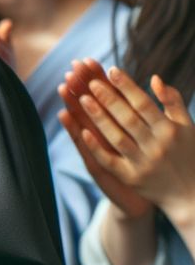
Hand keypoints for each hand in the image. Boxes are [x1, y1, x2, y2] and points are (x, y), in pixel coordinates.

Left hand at [59, 60, 194, 226]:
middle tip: (89, 81)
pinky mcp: (131, 178)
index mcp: (170, 130)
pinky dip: (96, 147)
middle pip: (127, 118)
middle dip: (108, 98)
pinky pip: (110, 161)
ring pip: (116, 137)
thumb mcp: (187, 127)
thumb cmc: (189, 154)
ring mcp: (143, 163)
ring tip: (81, 98)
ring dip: (98, 117)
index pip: (144, 104)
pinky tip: (82, 132)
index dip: (127, 86)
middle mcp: (157, 146)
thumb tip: (154, 78)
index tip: (111, 70)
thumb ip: (173, 101)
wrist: (192, 195)